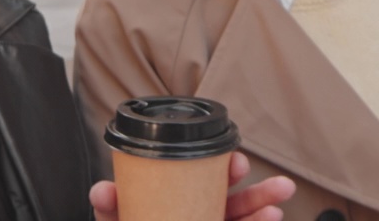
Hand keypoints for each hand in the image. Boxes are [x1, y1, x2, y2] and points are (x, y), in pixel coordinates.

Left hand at [89, 151, 295, 220]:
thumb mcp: (119, 217)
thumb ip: (111, 207)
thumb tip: (101, 191)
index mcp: (179, 200)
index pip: (205, 180)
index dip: (224, 169)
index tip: (237, 162)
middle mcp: (198, 213)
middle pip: (232, 199)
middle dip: (255, 189)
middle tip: (269, 184)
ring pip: (243, 218)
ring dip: (262, 208)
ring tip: (278, 205)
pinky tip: (271, 217)